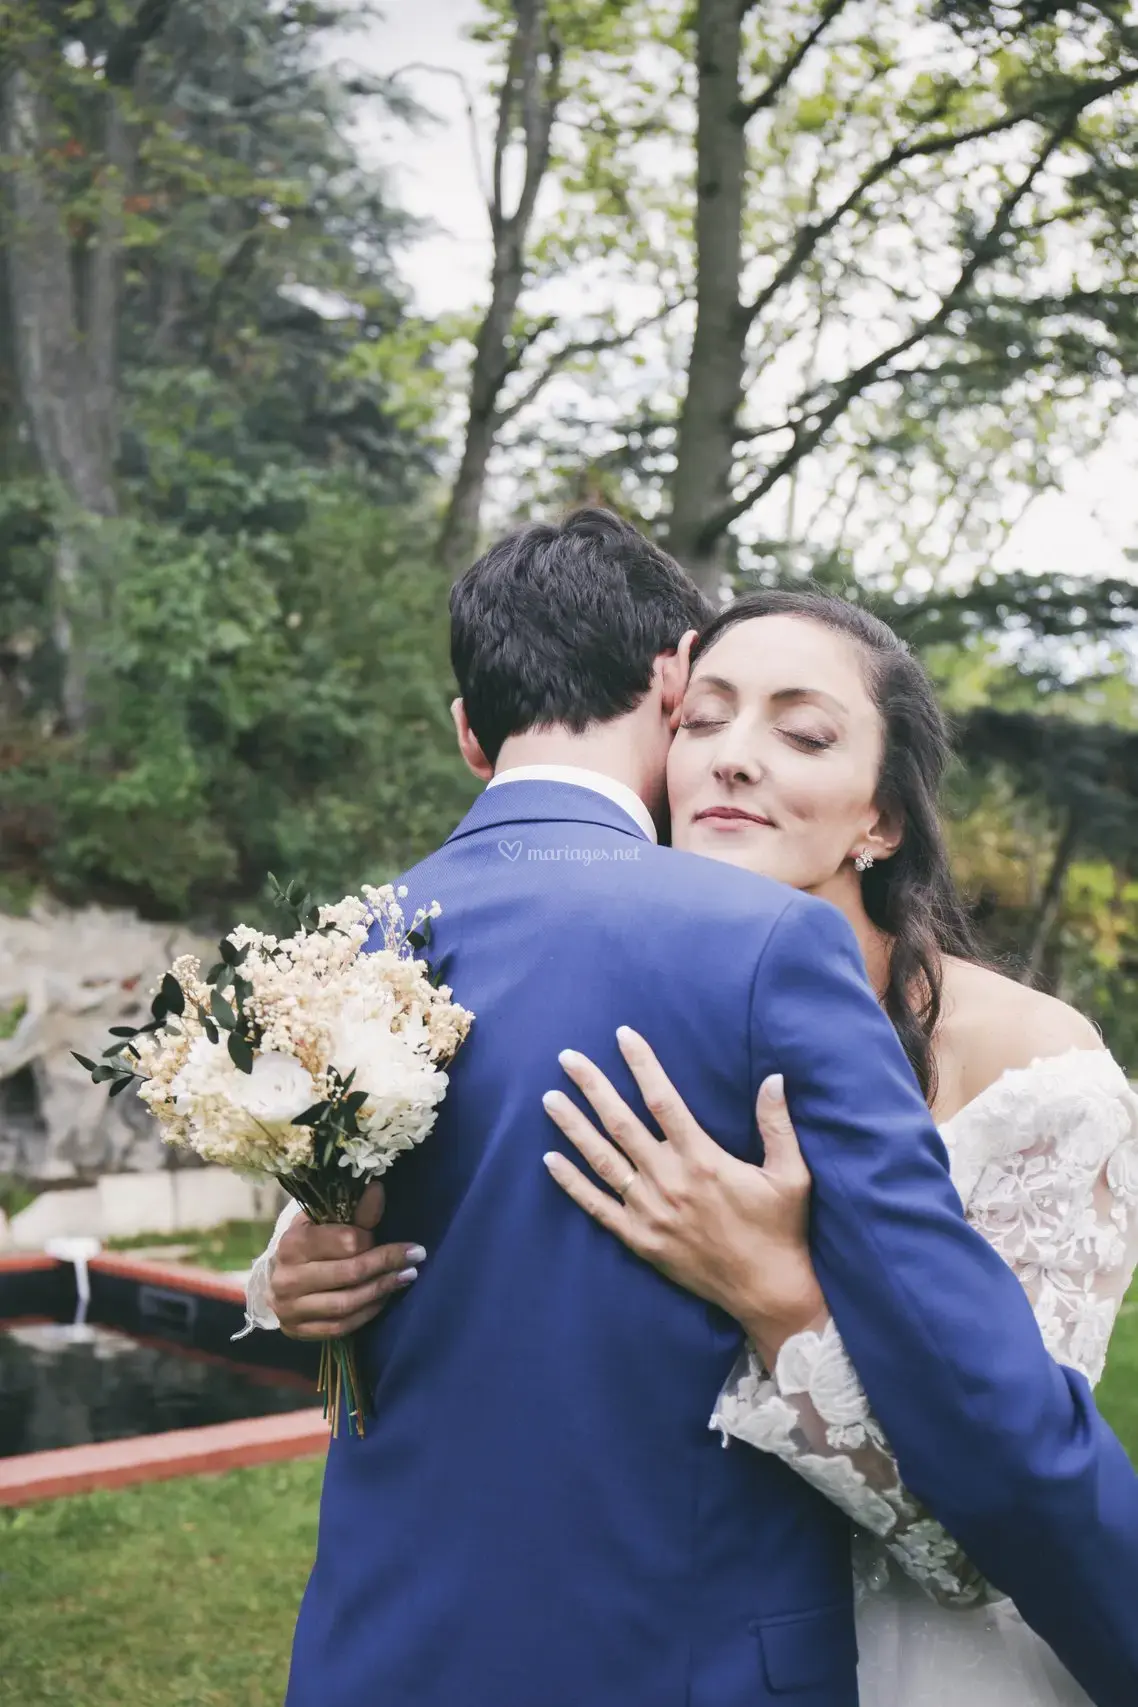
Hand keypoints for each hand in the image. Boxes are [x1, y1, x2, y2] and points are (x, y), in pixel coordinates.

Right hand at [268, 1181, 425, 1340]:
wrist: (279, 1276)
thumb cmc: (309, 1242)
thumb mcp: (325, 1221)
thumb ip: (354, 1211)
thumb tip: (377, 1188)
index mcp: (293, 1242)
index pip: (346, 1242)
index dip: (372, 1240)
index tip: (394, 1238)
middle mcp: (287, 1277)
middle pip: (350, 1274)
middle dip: (387, 1264)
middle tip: (417, 1256)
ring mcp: (289, 1308)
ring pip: (346, 1304)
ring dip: (382, 1289)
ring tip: (407, 1276)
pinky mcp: (297, 1330)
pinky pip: (341, 1326)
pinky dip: (367, 1313)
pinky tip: (384, 1299)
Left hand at [541, 1028, 826, 1365]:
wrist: (767, 1292)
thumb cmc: (781, 1230)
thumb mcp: (791, 1175)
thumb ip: (778, 1124)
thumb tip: (774, 1076)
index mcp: (703, 1160)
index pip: (663, 1100)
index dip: (642, 1065)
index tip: (623, 1036)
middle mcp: (670, 1181)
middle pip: (621, 1124)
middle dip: (593, 1088)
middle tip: (567, 1059)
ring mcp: (650, 1212)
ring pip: (602, 1161)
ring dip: (573, 1128)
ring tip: (549, 1100)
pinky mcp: (640, 1240)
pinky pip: (597, 1207)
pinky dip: (572, 1184)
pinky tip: (549, 1161)